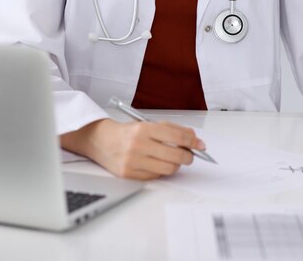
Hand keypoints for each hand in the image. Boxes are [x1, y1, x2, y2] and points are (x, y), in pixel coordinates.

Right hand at [66, 118, 205, 179]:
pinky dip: (161, 171)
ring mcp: (134, 161)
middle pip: (176, 156)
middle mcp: (139, 145)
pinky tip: (157, 164)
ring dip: (176, 165)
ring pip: (168, 169)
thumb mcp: (149, 124)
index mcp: (145, 128)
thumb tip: (194, 139)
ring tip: (173, 159)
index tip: (200, 144)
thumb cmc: (129, 132)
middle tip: (190, 155)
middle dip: (188, 156)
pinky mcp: (130, 175)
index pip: (177, 137)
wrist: (102, 141)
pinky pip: (156, 177)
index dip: (193, 141)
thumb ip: (172, 130)